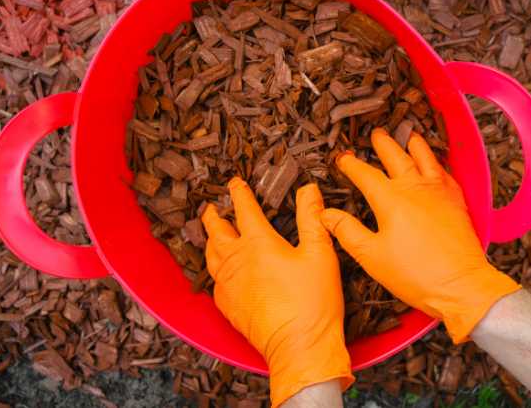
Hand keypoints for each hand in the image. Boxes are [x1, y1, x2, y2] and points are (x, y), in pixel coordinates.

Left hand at [201, 178, 352, 406]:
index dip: (239, 193)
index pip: (244, 209)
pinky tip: (220, 272)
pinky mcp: (228, 306)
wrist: (299, 347)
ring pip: (211, 255)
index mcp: (259, 243)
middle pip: (217, 231)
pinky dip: (214, 268)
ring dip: (210, 240)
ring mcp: (229, 285)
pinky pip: (214, 281)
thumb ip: (312, 218)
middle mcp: (237, 261)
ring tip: (212, 234)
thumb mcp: (320, 253)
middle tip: (213, 207)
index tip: (235, 182)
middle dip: (214, 215)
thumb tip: (309, 190)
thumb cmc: (313, 301)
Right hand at [320, 128, 519, 342]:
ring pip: (425, 159)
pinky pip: (445, 173)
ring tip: (410, 136)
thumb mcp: (371, 256)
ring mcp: (438, 192)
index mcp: (390, 200)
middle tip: (376, 135)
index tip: (342, 159)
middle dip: (383, 145)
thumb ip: (347, 231)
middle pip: (396, 157)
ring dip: (415, 146)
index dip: (351, 165)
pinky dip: (438, 163)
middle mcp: (414, 188)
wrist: (460, 284)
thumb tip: (327, 214)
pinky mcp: (456, 202)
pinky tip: (437, 165)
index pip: (365, 175)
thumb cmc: (415, 274)